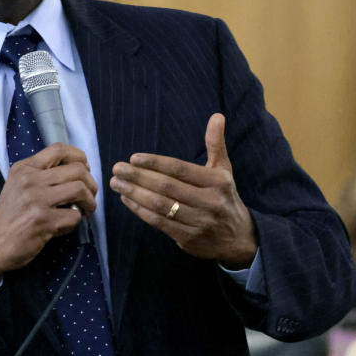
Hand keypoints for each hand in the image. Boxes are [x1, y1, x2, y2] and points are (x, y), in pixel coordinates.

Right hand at [0, 144, 96, 281]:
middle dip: (91, 184)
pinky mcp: (43, 220)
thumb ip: (41, 174)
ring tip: (86, 210)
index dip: (80, 157)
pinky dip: (76, 221)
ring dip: (89, 202)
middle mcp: (30, 179)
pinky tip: (67, 226)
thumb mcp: (18, 185)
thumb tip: (77, 170)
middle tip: (89, 196)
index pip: (59, 149)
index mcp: (24, 168)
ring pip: (80, 189)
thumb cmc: (10, 217)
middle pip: (77, 170)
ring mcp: (36, 199)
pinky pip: (74, 215)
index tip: (85, 170)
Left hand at [110, 113, 257, 267]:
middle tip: (117, 169)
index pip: (180, 169)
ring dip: (134, 194)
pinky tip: (127, 200)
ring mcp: (198, 222)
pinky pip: (159, 223)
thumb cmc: (224, 197)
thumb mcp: (224, 170)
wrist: (238, 239)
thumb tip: (217, 116)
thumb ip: (216, 143)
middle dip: (138, 177)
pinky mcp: (188, 239)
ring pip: (160, 205)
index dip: (155, 163)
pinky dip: (140, 210)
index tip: (134, 158)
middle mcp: (209, 202)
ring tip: (116, 183)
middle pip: (167, 187)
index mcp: (217, 182)